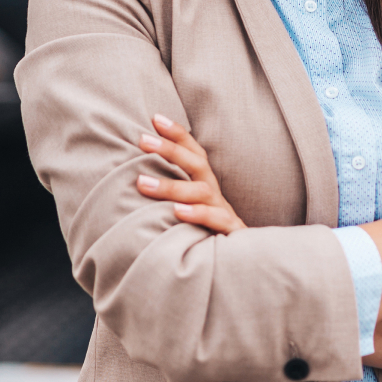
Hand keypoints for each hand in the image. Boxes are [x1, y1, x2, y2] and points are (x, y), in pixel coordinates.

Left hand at [135, 114, 246, 234]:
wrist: (245, 262)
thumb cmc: (208, 235)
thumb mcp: (191, 211)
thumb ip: (172, 196)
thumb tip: (136, 180)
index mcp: (205, 185)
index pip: (194, 153)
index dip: (178, 134)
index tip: (155, 118)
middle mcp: (215, 194)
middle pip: (197, 164)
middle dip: (170, 150)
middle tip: (143, 140)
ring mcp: (224, 212)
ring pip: (202, 192)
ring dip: (172, 185)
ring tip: (142, 183)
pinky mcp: (230, 233)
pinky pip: (216, 220)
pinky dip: (198, 214)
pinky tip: (178, 212)